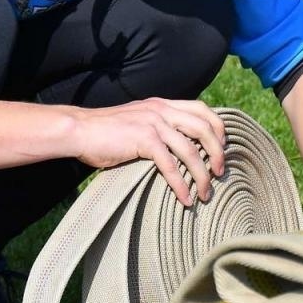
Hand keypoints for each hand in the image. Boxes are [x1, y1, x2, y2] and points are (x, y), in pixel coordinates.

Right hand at [68, 99, 225, 204]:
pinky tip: (185, 198)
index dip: (218, 127)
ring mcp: (153, 124)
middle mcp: (161, 110)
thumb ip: (156, 126)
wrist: (80, 130)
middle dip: (217, 152)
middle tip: (220, 173)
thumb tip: (175, 146)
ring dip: (202, 174)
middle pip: (204, 128)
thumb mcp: (137, 120)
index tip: (223, 147)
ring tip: (205, 193)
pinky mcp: (143, 140)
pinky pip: (170, 165)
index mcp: (162, 104)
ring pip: (191, 149)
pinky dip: (180, 184)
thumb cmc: (105, 131)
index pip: (201, 109)